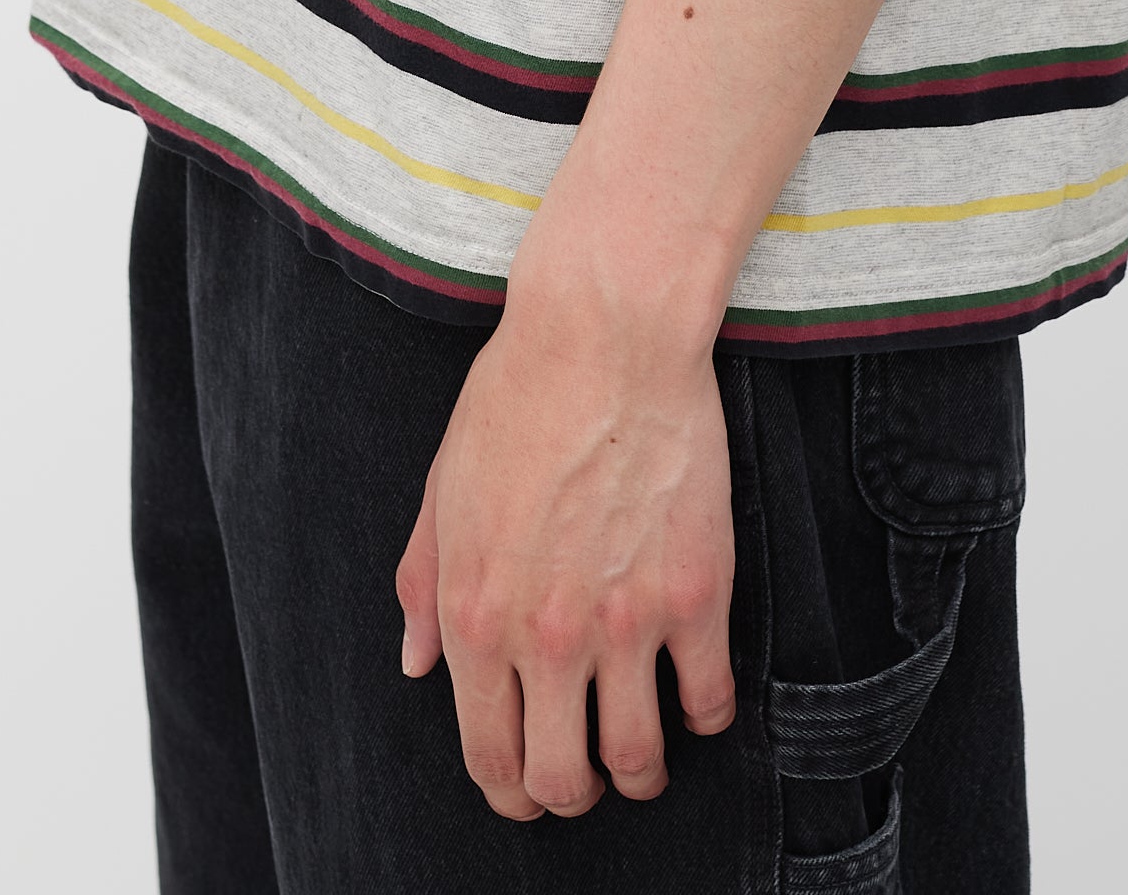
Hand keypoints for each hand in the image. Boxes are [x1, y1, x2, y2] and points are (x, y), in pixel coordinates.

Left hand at [394, 270, 737, 817]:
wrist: (604, 332)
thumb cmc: (517, 396)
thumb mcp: (443, 489)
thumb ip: (423, 587)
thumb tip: (416, 665)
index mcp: (475, 614)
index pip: (488, 755)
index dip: (510, 791)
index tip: (528, 790)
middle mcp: (545, 634)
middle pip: (562, 779)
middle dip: (571, 795)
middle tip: (586, 778)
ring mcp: (626, 620)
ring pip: (637, 760)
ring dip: (640, 774)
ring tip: (643, 756)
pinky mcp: (696, 593)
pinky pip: (711, 700)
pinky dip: (706, 717)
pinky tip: (697, 696)